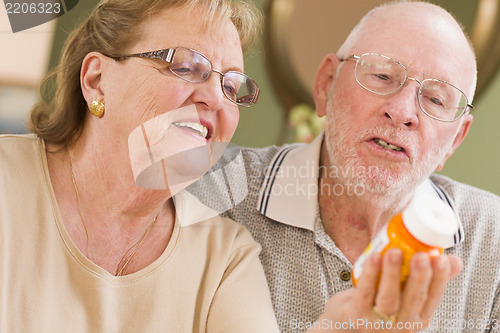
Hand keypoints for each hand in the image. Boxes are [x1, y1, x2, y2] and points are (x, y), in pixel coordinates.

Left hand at [308, 249, 462, 331]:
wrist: (341, 326)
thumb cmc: (376, 307)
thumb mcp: (404, 297)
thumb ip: (426, 280)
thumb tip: (454, 261)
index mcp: (416, 318)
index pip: (433, 298)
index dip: (439, 279)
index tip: (442, 259)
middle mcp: (400, 324)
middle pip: (413, 299)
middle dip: (420, 276)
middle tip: (423, 255)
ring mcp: (377, 322)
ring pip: (389, 297)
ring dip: (393, 274)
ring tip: (396, 252)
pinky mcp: (355, 314)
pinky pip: (364, 292)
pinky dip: (370, 274)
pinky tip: (374, 257)